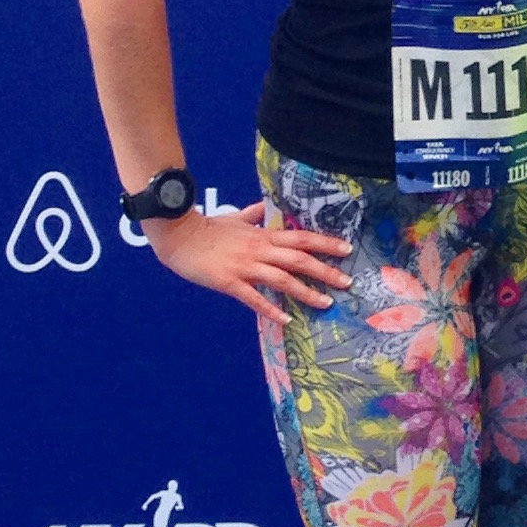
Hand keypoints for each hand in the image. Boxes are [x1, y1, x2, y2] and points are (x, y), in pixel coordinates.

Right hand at [148, 199, 350, 320]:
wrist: (179, 236)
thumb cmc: (208, 227)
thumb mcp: (236, 217)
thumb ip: (255, 214)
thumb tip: (267, 207)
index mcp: (263, 235)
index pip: (301, 237)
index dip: (325, 243)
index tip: (346, 249)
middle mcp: (259, 250)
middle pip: (299, 259)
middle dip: (325, 271)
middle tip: (347, 282)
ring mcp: (245, 267)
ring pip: (282, 280)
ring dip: (306, 292)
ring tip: (326, 303)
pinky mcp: (229, 282)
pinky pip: (254, 298)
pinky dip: (271, 309)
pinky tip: (286, 320)